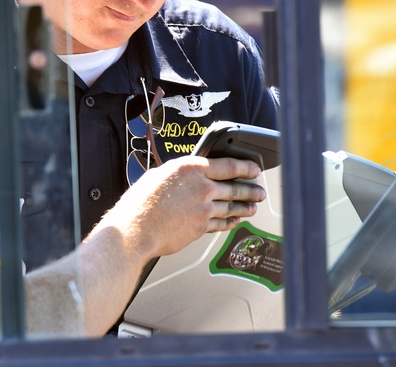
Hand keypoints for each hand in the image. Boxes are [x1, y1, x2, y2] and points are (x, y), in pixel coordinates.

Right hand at [99, 155, 265, 261]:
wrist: (136, 228)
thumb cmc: (141, 201)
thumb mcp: (160, 174)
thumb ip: (180, 174)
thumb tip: (189, 175)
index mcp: (192, 168)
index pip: (228, 166)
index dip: (246, 168)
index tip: (254, 170)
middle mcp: (202, 187)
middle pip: (234, 188)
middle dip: (251, 190)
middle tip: (259, 191)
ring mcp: (203, 208)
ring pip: (231, 207)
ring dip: (245, 207)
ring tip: (253, 207)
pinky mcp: (201, 227)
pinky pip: (221, 223)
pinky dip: (231, 222)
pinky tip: (236, 221)